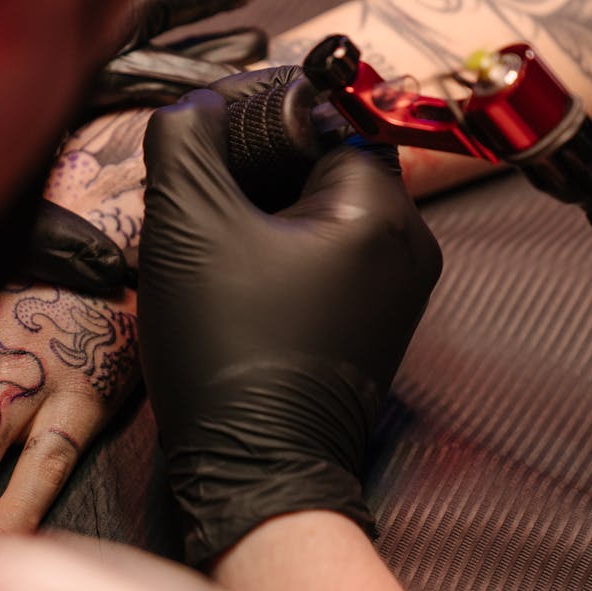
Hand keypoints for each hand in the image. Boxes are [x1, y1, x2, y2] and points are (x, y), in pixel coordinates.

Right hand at [138, 71, 441, 567]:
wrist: (256, 473)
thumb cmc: (228, 356)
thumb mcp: (185, 229)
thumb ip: (184, 144)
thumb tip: (192, 115)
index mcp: (379, 211)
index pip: (320, 124)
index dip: (253, 136)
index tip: (205, 172)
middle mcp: (407, 249)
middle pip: (319, 172)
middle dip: (251, 187)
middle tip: (200, 222)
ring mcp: (395, 297)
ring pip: (316, 223)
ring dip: (258, 230)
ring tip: (211, 266)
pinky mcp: (371, 334)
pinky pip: (323, 270)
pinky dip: (277, 270)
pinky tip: (233, 300)